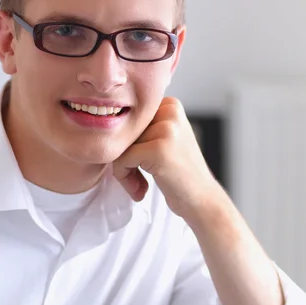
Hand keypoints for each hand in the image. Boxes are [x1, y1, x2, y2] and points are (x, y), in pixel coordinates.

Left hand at [113, 97, 222, 218]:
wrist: (202, 199)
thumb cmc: (178, 173)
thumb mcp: (165, 138)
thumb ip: (141, 128)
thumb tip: (103, 121)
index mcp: (170, 105)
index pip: (129, 119)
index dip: (128, 143)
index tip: (138, 164)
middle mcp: (170, 111)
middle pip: (123, 131)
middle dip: (124, 157)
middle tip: (137, 179)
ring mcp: (165, 129)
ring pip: (120, 145)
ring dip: (123, 169)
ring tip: (139, 184)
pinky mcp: (158, 149)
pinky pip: (122, 159)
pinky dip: (124, 176)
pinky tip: (140, 189)